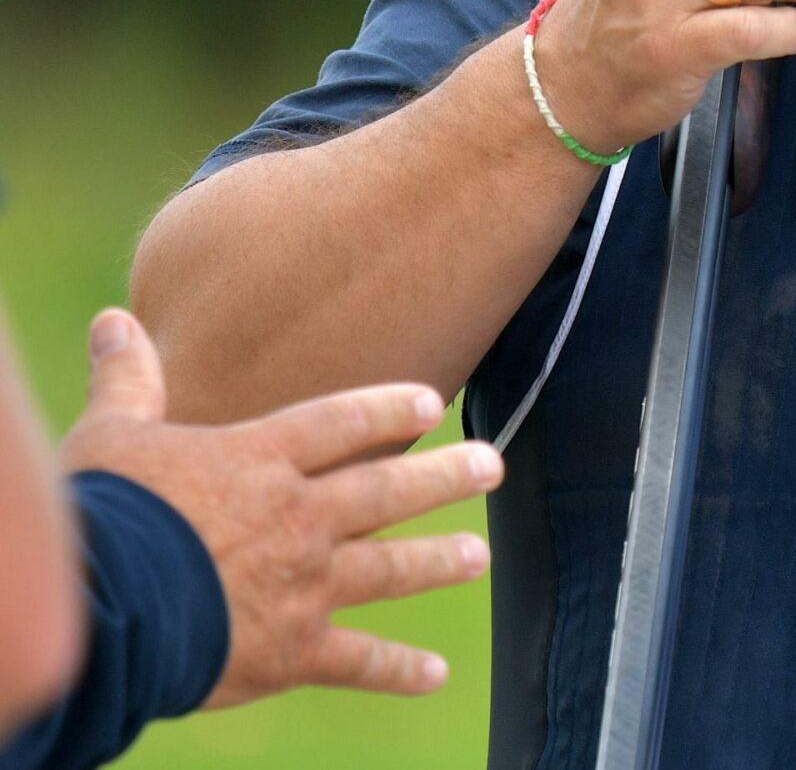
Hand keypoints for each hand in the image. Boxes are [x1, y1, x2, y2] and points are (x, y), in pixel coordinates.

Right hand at [57, 310, 500, 705]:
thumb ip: (128, 381)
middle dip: (444, 477)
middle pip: (387, 489)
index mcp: (260, 461)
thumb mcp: (111, 437)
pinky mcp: (295, 649)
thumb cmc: (106, 516)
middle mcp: (298, 516)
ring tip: (478, 556)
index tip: (430, 400)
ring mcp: (305, 583)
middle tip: (492, 465)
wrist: (108, 608)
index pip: (340, 423)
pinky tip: (436, 673)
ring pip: (389, 567)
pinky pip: (359, 659)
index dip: (387, 409)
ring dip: (437, 561)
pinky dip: (398, 668)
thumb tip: (113, 319)